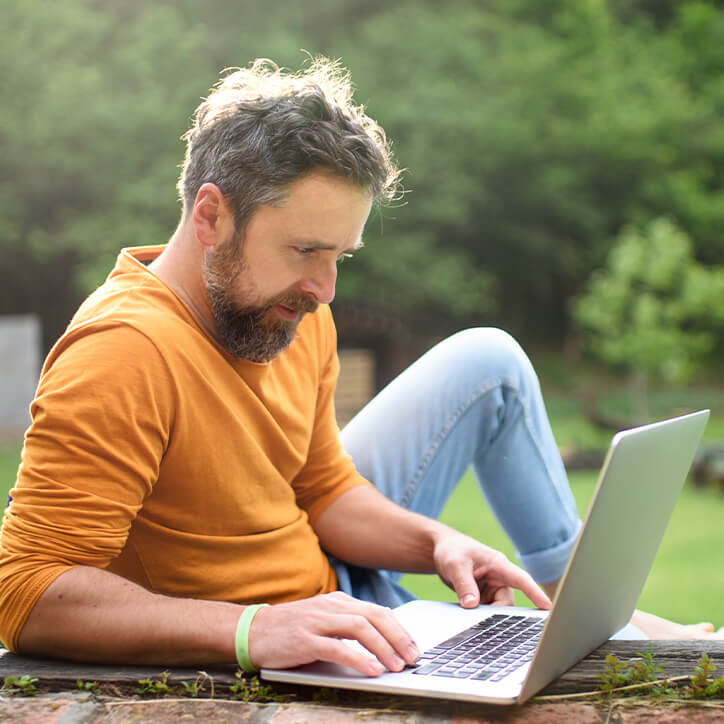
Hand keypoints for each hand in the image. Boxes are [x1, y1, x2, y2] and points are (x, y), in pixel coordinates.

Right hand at [247, 592, 419, 675]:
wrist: (251, 630)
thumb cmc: (290, 631)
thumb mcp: (323, 621)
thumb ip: (347, 627)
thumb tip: (381, 644)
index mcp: (338, 601)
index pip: (377, 611)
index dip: (399, 629)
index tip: (414, 647)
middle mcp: (331, 607)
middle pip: (374, 616)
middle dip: (398, 637)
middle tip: (413, 658)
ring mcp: (317, 621)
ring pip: (360, 628)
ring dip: (383, 647)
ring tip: (397, 666)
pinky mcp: (304, 639)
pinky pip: (337, 647)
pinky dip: (358, 658)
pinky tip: (371, 670)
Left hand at [432, 529, 551, 610]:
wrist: (442, 550)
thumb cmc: (452, 550)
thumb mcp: (455, 565)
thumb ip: (464, 584)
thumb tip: (471, 605)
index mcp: (498, 564)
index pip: (521, 579)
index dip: (535, 593)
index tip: (547, 606)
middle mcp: (499, 577)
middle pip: (508, 602)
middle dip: (498, 613)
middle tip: (483, 622)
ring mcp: (492, 588)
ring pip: (498, 609)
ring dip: (487, 615)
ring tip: (472, 617)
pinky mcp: (485, 597)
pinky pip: (488, 610)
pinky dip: (481, 616)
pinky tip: (470, 618)